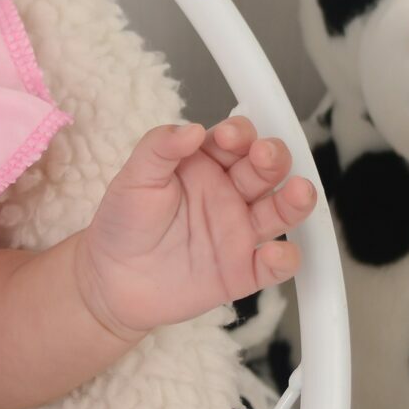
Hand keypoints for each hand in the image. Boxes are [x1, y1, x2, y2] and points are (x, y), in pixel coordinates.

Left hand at [75, 115, 317, 341]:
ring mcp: (240, 232)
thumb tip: (190, 128)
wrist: (110, 281)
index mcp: (205, 166)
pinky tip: (275, 253)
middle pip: (266, 169)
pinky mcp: (243, 271)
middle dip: (272, 157)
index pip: (235, 140)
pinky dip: (284, 260)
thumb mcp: (133, 179)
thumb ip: (159, 149)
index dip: (238, 133)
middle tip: (264, 155)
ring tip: (298, 191)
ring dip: (295, 200)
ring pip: (282, 211)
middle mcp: (229, 195)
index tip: (228, 136)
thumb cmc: (122, 224)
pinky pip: (274, 266)